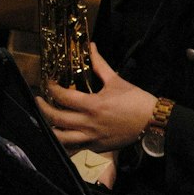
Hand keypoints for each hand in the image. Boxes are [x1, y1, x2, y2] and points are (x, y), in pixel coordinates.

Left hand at [37, 43, 154, 152]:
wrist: (154, 122)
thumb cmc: (136, 101)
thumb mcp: (117, 81)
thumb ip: (100, 65)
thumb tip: (91, 47)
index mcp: (93, 105)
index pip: (63, 96)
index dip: (51, 88)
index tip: (48, 82)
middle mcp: (88, 123)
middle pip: (56, 117)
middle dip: (43, 107)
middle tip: (39, 100)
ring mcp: (91, 137)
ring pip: (61, 137)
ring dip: (49, 127)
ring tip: (46, 119)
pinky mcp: (96, 147)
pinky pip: (74, 147)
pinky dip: (64, 142)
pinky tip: (60, 133)